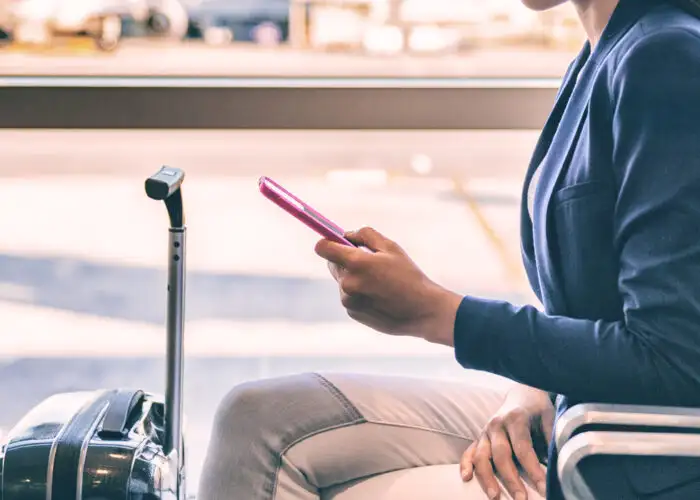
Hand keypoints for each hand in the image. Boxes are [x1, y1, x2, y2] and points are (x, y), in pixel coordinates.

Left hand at [314, 227, 461, 342]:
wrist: (422, 311)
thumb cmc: (409, 276)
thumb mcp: (391, 247)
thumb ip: (365, 235)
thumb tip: (346, 235)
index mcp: (356, 263)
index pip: (323, 248)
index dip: (327, 242)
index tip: (333, 241)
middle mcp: (348, 283)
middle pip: (332, 264)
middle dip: (345, 259)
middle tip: (367, 260)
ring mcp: (348, 300)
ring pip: (343, 281)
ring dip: (354, 278)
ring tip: (380, 282)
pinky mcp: (352, 313)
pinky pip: (349, 296)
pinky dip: (359, 293)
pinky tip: (379, 296)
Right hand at [461, 385, 553, 499]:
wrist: (521, 393)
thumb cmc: (537, 409)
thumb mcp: (549, 417)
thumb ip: (552, 438)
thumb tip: (559, 463)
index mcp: (515, 419)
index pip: (523, 449)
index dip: (533, 470)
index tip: (544, 488)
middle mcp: (496, 425)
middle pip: (501, 456)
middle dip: (511, 479)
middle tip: (521, 499)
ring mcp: (485, 431)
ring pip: (481, 456)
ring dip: (486, 478)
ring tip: (495, 497)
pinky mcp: (479, 437)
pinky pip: (468, 451)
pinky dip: (466, 464)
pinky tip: (466, 478)